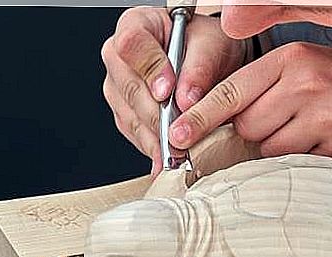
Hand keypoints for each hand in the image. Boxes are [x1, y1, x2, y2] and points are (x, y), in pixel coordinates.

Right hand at [101, 7, 246, 175]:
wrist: (208, 63)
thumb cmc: (207, 46)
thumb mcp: (213, 46)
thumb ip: (199, 68)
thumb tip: (184, 101)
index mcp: (138, 24)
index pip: (132, 44)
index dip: (149, 70)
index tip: (168, 92)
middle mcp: (120, 56)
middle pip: (128, 87)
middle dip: (156, 115)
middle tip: (179, 135)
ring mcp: (118, 86)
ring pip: (129, 115)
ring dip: (154, 137)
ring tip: (177, 154)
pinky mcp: (124, 111)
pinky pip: (133, 132)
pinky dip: (152, 147)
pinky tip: (168, 157)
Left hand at [169, 42, 331, 163]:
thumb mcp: (300, 73)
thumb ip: (261, 91)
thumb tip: (219, 123)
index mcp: (288, 59)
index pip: (230, 90)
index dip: (200, 116)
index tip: (177, 136)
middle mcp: (302, 81)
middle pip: (246, 125)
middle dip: (255, 134)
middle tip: (281, 124)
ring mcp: (321, 111)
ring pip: (268, 148)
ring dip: (279, 148)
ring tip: (306, 132)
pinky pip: (295, 162)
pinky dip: (300, 159)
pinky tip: (320, 143)